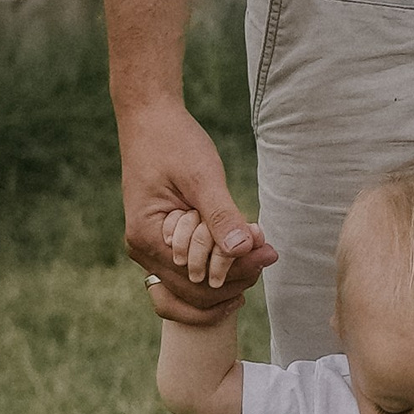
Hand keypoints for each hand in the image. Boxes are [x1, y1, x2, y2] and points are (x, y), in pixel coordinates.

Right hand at [119, 98, 272, 324]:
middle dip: (235, 278)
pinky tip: (242, 254)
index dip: (236, 273)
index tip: (269, 252)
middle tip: (269, 253)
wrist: (150, 120)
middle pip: (194, 293)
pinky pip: (190, 270)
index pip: (196, 281)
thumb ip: (221, 214)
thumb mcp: (202, 176)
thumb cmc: (174, 143)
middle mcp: (144, 251)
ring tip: (259, 252)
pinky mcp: (163, 241)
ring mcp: (151, 249)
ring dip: (228, 275)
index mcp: (148, 238)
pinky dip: (216, 265)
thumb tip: (242, 250)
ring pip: (193, 287)